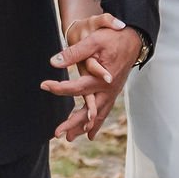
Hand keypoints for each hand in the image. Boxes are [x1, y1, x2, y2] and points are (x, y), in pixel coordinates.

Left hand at [43, 13, 143, 139]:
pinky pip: (104, 112)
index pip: (77, 88)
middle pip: (88, 111)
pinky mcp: (113, 93)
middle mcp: (107, 90)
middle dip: (72, 123)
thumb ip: (74, 52)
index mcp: (101, 79)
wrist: (134, 40)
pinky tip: (89, 134)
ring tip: (68, 138)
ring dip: (82, 127)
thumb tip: (53, 62)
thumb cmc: (113, 38)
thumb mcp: (93, 40)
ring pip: (97, 115)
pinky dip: (96, 123)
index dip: (59, 88)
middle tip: (56, 134)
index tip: (44, 85)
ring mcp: (112, 93)